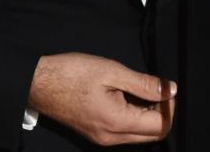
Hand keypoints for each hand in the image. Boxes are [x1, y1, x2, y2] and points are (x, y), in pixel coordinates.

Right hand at [27, 52, 176, 145]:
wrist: (40, 83)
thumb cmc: (72, 74)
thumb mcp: (111, 71)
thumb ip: (143, 83)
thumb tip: (170, 89)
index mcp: (117, 123)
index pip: (160, 125)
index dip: (169, 106)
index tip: (167, 86)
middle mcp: (111, 138)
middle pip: (152, 134)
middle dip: (161, 112)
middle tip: (157, 87)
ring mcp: (102, 138)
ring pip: (139, 135)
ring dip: (147, 115)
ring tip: (141, 88)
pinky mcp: (96, 134)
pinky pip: (124, 132)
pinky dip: (133, 117)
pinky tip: (127, 95)